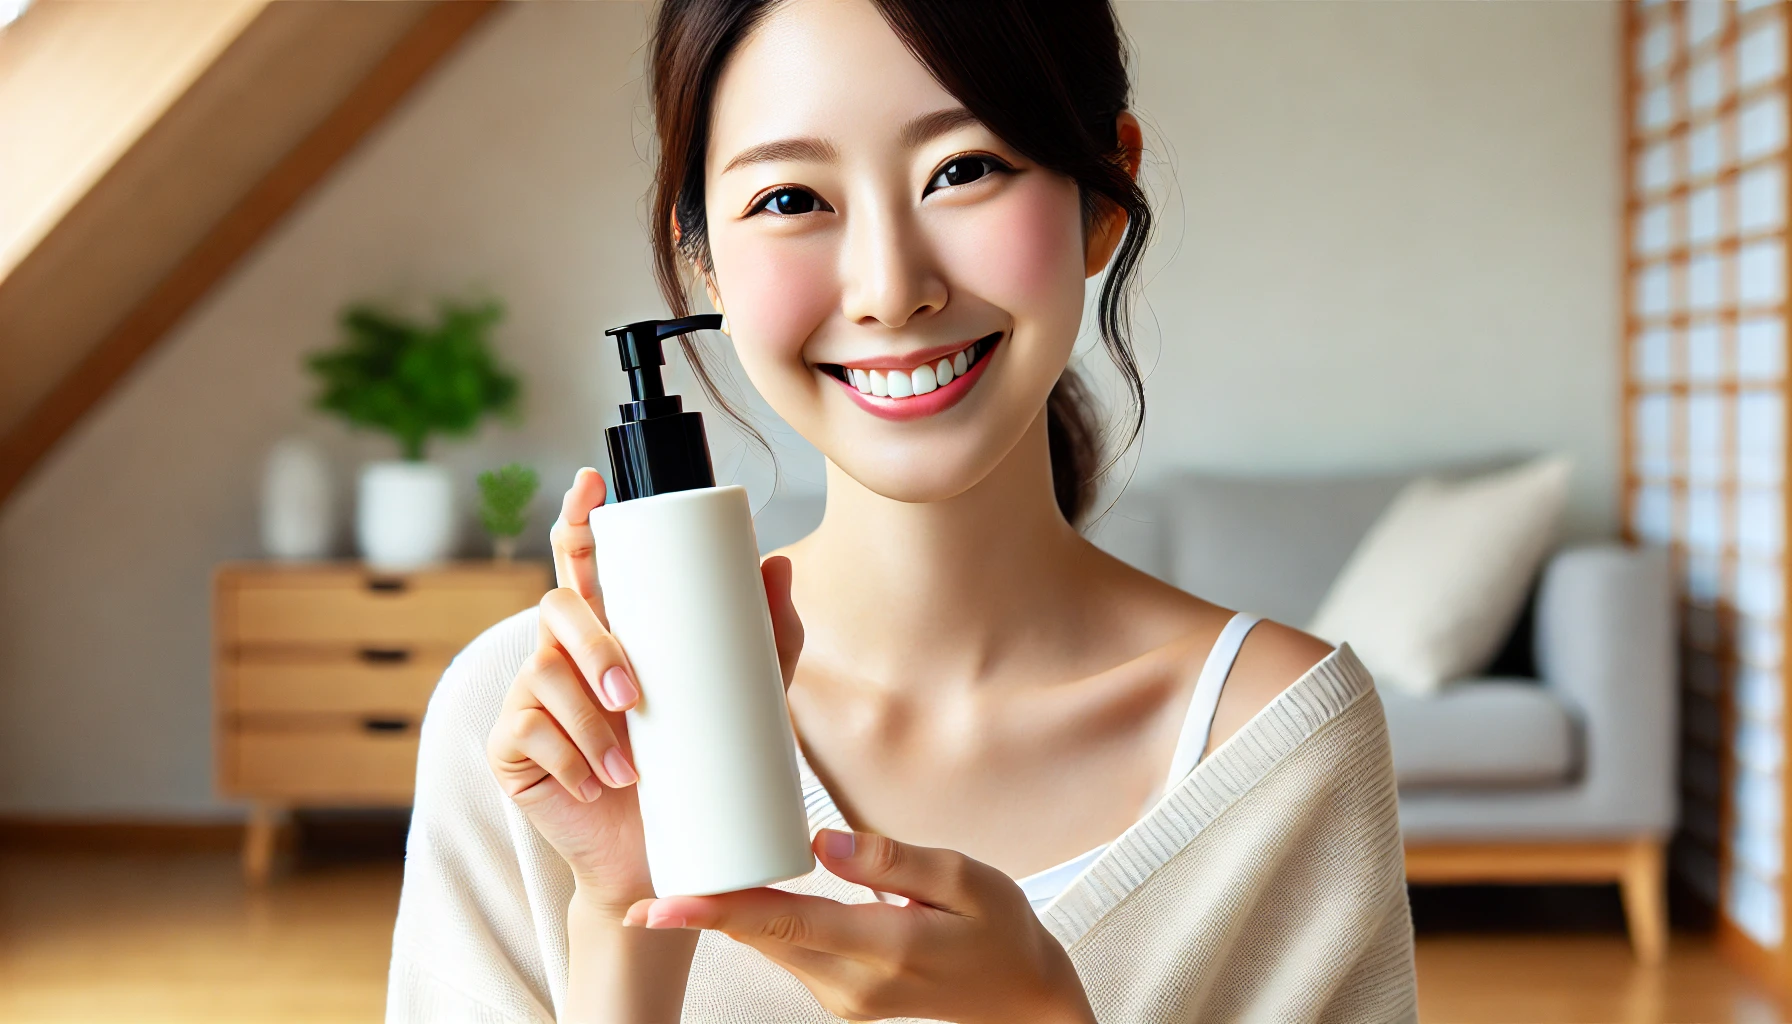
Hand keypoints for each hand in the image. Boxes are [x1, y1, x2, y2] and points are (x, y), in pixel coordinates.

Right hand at [485, 467, 804, 918]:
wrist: (660, 858)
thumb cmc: (693, 765)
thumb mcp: (743, 697)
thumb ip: (767, 636)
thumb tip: (777, 564)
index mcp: (612, 627)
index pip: (585, 558)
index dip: (580, 515)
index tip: (590, 483)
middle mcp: (564, 651)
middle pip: (558, 608)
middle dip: (594, 646)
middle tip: (632, 696)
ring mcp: (531, 697)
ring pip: (544, 675)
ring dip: (589, 725)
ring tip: (630, 769)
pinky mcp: (510, 747)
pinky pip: (528, 734)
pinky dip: (569, 761)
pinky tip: (594, 787)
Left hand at [622, 830, 1094, 1023]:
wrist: (1022, 994)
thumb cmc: (1000, 927)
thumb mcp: (965, 877)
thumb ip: (891, 859)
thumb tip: (820, 839)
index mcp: (883, 947)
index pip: (783, 924)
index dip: (715, 911)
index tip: (660, 906)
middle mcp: (853, 982)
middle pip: (761, 939)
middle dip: (704, 913)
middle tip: (647, 883)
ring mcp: (845, 997)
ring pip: (770, 949)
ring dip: (727, 920)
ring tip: (680, 885)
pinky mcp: (843, 997)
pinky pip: (788, 956)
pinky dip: (760, 928)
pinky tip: (742, 900)